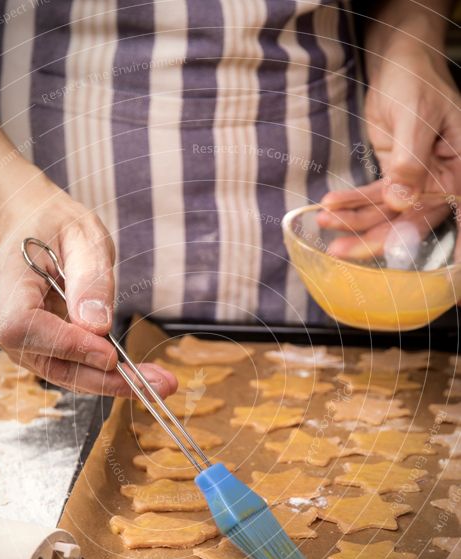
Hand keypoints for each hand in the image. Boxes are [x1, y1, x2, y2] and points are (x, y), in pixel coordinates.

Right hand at [0, 184, 176, 396]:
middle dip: (99, 377)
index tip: (110, 354)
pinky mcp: (31, 347)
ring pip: (57, 371)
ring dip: (106, 381)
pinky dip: (100, 373)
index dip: (66, 345)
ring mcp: (10, 336)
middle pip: (43, 360)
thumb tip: (98, 327)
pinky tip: (136, 375)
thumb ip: (91, 279)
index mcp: (5, 280)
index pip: (23, 327)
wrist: (34, 227)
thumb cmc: (56, 225)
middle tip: (154, 383)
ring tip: (156, 381)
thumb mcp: (84, 237)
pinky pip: (65, 366)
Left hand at [319, 33, 460, 259]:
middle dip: (375, 239)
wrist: (398, 62)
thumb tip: (402, 202)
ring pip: (386, 215)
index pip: (459, 214)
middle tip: (342, 251)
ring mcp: (417, 184)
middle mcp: (442, 182)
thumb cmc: (417, 82)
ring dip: (354, 222)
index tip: (456, 283)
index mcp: (460, 170)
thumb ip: (409, 162)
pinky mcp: (393, 179)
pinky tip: (328, 207)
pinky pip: (371, 199)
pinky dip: (349, 204)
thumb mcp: (415, 119)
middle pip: (412, 223)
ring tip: (324, 224)